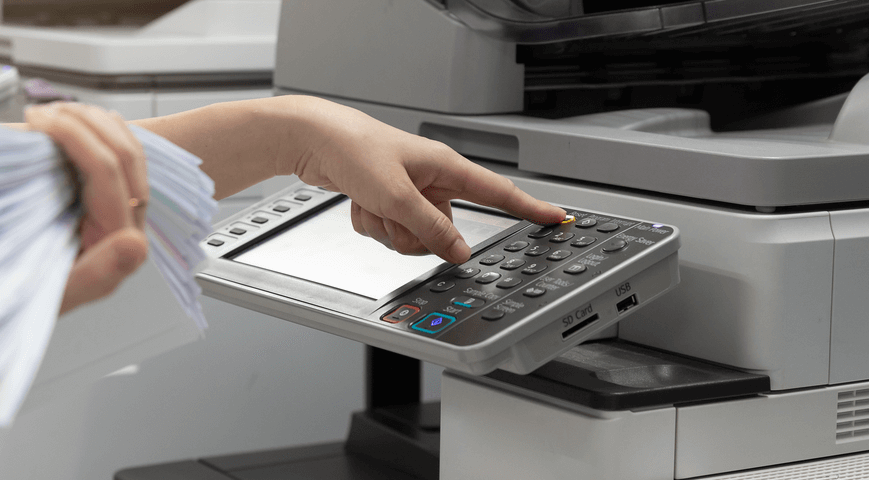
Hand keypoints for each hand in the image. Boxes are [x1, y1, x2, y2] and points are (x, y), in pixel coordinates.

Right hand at [25, 103, 149, 311]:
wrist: (5, 305)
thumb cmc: (24, 303)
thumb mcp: (55, 295)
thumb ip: (98, 275)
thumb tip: (136, 245)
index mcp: (119, 241)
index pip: (109, 171)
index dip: (76, 137)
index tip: (36, 122)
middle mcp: (127, 222)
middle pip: (124, 151)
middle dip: (82, 120)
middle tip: (38, 113)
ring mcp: (119, 208)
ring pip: (124, 145)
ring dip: (89, 119)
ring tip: (49, 113)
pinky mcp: (105, 199)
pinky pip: (112, 152)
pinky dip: (90, 130)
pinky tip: (63, 122)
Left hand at [287, 97, 565, 262]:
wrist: (313, 140)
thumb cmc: (355, 150)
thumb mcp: (397, 197)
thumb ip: (432, 229)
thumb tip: (460, 253)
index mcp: (446, 167)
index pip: (498, 192)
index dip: (528, 208)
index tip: (555, 219)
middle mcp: (431, 180)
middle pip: (443, 230)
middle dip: (413, 234)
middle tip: (391, 213)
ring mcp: (409, 192)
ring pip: (412, 236)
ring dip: (386, 228)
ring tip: (370, 203)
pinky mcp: (386, 200)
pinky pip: (387, 230)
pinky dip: (370, 222)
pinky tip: (358, 202)